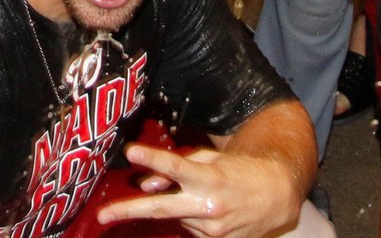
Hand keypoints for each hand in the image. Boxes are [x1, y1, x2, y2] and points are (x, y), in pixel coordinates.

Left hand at [95, 142, 302, 237]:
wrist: (277, 196)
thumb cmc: (241, 170)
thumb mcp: (211, 161)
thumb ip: (178, 169)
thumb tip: (147, 185)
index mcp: (210, 178)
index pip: (176, 167)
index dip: (153, 159)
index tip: (132, 151)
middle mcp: (208, 206)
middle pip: (161, 208)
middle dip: (129, 211)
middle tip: (103, 215)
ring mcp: (212, 229)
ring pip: (175, 216)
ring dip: (177, 206)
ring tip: (201, 196)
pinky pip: (190, 228)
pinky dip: (191, 217)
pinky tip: (209, 209)